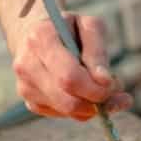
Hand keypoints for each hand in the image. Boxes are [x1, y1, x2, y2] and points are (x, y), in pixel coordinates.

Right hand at [11, 13, 132, 120]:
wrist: (34, 34)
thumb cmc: (68, 28)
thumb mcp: (88, 25)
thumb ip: (97, 51)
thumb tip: (105, 81)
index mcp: (40, 39)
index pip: (69, 77)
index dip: (95, 88)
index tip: (113, 84)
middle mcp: (27, 65)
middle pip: (68, 100)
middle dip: (97, 101)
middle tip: (115, 91)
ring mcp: (26, 87)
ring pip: (67, 111)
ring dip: (92, 106)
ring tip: (102, 88)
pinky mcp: (30, 102)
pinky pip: (62, 114)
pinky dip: (80, 108)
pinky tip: (83, 92)